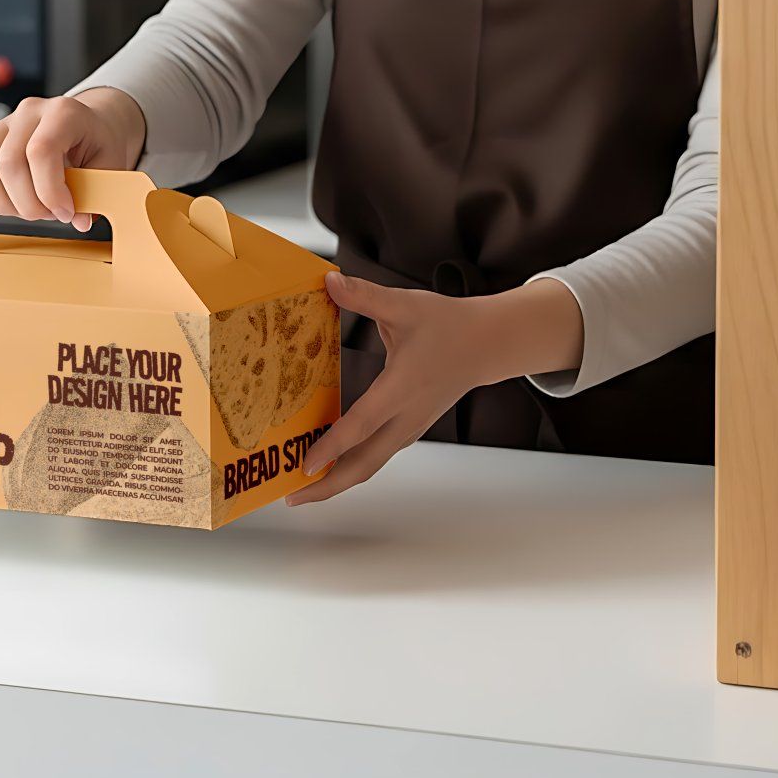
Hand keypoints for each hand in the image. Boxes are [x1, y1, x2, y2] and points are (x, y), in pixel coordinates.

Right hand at [0, 88, 146, 232]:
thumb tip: (79, 220)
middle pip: (7, 163)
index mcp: (64, 112)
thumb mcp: (111, 164)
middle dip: (27, 203)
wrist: (91, 124)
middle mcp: (30, 112)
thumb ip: (97, 192)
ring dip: (0, 200)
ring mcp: (5, 123)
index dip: (50, 191)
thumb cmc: (99, 143)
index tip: (66, 212)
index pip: (41, 151)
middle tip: (48, 214)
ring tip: (25, 208)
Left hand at [285, 271, 583, 506]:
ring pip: (370, 465)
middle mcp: (405, 416)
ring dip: (337, 480)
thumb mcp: (405, 305)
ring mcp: (408, 428)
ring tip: (300, 489)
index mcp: (401, 388)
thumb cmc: (447, 324)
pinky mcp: (408, 429)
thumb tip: (329, 280)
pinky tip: (326, 466)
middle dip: (327, 485)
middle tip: (290, 496)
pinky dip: (350, 467)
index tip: (304, 465)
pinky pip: (375, 456)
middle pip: (364, 464)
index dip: (331, 447)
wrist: (487, 345)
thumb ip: (365, 295)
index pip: (361, 424)